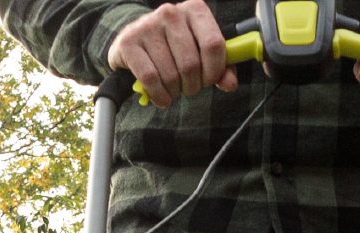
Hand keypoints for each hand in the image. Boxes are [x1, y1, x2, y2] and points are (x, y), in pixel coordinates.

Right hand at [110, 0, 239, 105]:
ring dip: (174, 92)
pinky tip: (161, 96)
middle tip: (187, 87)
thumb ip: (220, 68)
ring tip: (172, 88)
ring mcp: (148, 25)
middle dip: (192, 86)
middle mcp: (171, 13)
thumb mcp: (200, 52)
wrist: (135, 41)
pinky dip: (159, 95)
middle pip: (191, 65)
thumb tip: (230, 84)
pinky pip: (150, 79)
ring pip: (171, 75)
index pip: (213, 45)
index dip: (214, 71)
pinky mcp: (129, 42)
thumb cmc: (173, 47)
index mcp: (194, 10)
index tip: (208, 80)